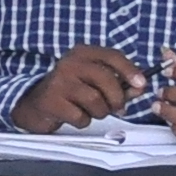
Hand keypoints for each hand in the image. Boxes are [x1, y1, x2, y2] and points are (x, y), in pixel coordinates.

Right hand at [14, 45, 144, 132]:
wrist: (34, 104)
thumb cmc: (69, 92)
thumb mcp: (94, 82)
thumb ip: (119, 84)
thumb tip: (139, 88)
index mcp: (82, 54)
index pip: (112, 56)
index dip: (130, 70)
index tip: (141, 84)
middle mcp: (69, 63)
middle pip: (107, 79)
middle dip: (117, 98)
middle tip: (117, 107)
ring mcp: (58, 82)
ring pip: (96, 100)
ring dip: (100, 112)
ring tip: (90, 111)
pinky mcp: (51, 101)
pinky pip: (80, 116)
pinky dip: (82, 121)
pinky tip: (74, 116)